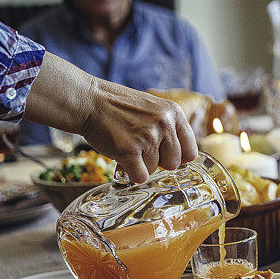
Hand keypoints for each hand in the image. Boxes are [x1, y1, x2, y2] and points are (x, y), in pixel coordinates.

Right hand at [80, 78, 197, 181]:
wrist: (88, 101)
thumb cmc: (120, 109)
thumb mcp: (154, 110)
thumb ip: (170, 130)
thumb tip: (182, 160)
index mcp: (174, 113)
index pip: (191, 151)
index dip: (177, 157)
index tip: (164, 155)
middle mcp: (165, 124)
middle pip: (174, 164)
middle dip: (158, 162)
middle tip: (141, 150)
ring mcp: (147, 137)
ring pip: (155, 170)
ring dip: (140, 165)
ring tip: (127, 146)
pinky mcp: (129, 150)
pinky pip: (140, 177)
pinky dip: (129, 173)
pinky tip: (121, 158)